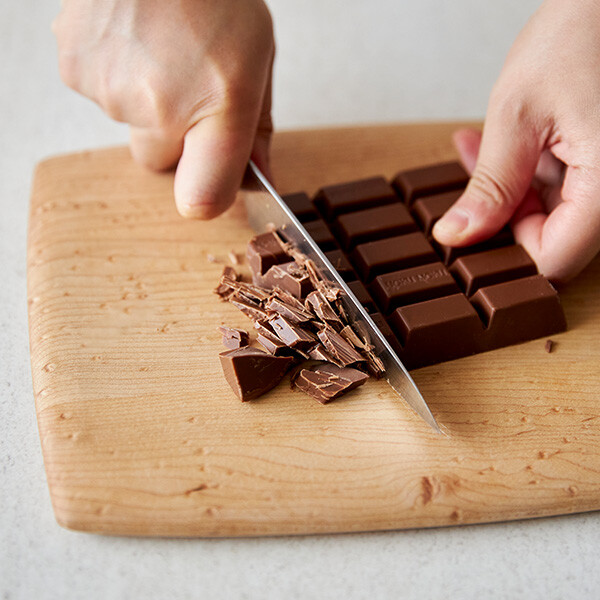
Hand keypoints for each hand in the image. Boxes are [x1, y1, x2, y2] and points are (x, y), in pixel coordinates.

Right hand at [53, 0, 273, 218]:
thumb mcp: (257, 59)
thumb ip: (257, 128)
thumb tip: (258, 174)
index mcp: (217, 108)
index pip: (202, 198)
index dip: (207, 194)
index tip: (212, 180)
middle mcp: (157, 109)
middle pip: (160, 161)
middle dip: (174, 136)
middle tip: (187, 85)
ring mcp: (109, 90)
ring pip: (129, 125)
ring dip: (143, 100)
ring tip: (160, 47)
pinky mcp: (75, 69)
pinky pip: (100, 95)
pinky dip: (114, 75)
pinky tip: (131, 37)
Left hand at [432, 0, 599, 282]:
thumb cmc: (582, 34)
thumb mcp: (517, 116)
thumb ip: (489, 185)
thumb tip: (457, 235)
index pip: (553, 262)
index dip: (505, 253)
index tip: (467, 230)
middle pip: (551, 239)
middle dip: (501, 212)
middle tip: (469, 176)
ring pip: (550, 214)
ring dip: (508, 188)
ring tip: (479, 145)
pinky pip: (560, 188)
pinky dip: (526, 171)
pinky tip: (500, 141)